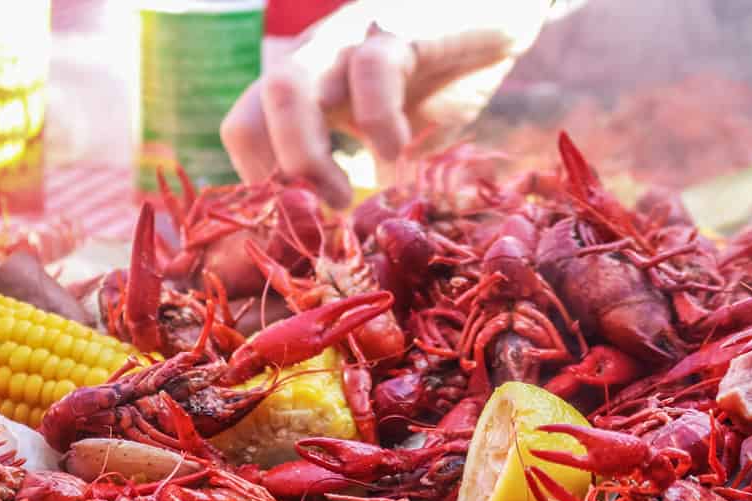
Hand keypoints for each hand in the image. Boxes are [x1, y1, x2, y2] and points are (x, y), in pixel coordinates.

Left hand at [221, 1, 544, 207]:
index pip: (246, 128)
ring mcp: (351, 40)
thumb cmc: (454, 66)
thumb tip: (373, 210)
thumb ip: (382, 158)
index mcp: (311, 83)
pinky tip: (398, 150)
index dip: (260, 185)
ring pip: (287, 88)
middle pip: (249, 113)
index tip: (299, 227)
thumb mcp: (409, 122)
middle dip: (273, 180)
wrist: (506, 8)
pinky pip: (370, 71)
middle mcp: (317, 59)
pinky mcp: (397, 29)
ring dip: (304, 156)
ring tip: (342, 198)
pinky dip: (378, 122)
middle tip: (316, 221)